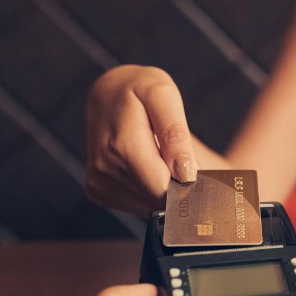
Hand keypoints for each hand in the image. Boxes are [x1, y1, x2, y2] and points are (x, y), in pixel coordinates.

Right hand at [85, 65, 198, 216]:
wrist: (108, 92)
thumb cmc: (139, 89)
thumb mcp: (163, 96)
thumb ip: (175, 135)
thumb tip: (186, 174)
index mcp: (121, 146)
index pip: (162, 190)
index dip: (185, 186)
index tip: (198, 173)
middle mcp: (104, 169)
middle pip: (156, 200)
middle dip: (176, 186)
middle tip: (182, 160)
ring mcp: (98, 182)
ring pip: (147, 205)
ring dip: (162, 187)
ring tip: (162, 158)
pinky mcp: (97, 189)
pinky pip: (135, 204)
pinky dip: (149, 190)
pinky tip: (149, 166)